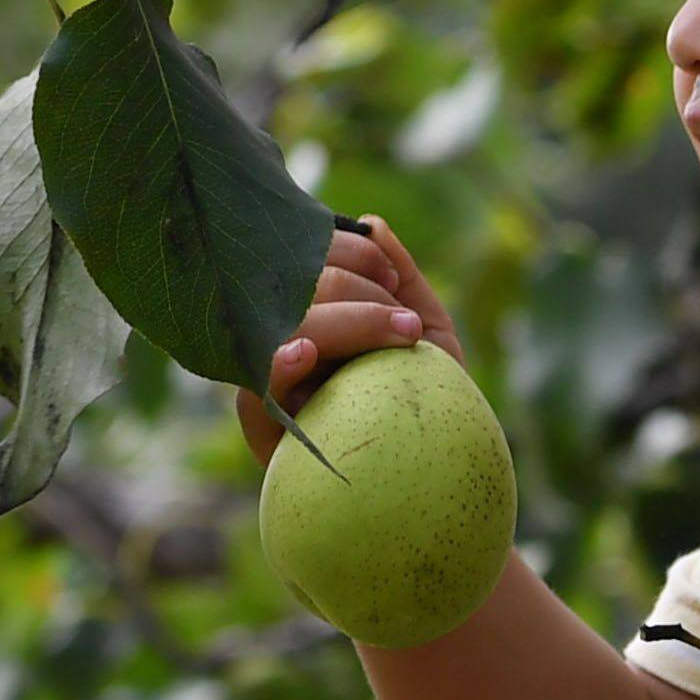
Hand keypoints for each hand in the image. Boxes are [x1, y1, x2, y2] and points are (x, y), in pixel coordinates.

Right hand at [235, 218, 470, 459]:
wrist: (444, 475)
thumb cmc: (435, 401)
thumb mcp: (429, 334)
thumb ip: (402, 279)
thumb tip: (371, 224)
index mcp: (312, 313)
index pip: (307, 258)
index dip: (351, 253)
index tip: (392, 280)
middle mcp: (282, 342)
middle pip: (299, 287)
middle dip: (362, 293)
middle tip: (405, 327)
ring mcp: (272, 387)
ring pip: (288, 329)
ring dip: (351, 324)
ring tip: (403, 340)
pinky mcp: (272, 436)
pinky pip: (254, 399)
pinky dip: (278, 367)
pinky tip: (303, 353)